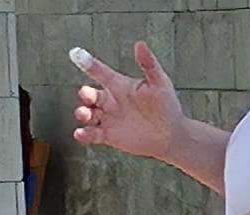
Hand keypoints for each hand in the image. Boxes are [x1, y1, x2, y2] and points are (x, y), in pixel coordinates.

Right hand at [73, 42, 183, 161]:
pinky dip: (85, 134)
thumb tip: (141, 44)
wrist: (173, 135)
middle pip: (89, 95)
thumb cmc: (166, 106)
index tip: (76, 54)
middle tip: (87, 94)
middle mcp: (110, 101)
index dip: (88, 63)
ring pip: (88, 113)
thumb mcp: (160, 83)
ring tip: (84, 113)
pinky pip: (93, 134)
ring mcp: (109, 118)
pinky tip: (80, 134)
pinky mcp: (110, 136)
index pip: (100, 72)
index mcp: (119, 85)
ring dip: (82, 113)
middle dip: (85, 94)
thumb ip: (149, 65)